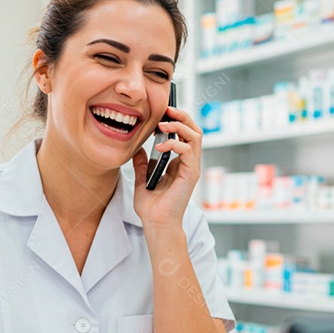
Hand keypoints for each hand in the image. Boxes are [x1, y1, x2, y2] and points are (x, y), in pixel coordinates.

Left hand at [133, 105, 202, 230]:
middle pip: (194, 131)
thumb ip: (142, 164)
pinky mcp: (191, 175)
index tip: (162, 112)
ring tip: (163, 125)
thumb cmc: (151, 207)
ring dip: (180, 126)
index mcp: (179, 163)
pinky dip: (175, 144)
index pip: (185, 135)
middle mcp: (188, 164)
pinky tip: (160, 147)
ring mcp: (191, 168)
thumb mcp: (141, 179)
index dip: (176, 121)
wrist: (156, 224)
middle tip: (167, 109)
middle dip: (182, 116)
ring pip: (195, 136)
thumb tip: (137, 148)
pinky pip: (188, 151)